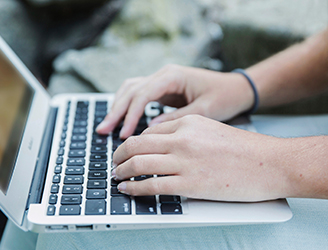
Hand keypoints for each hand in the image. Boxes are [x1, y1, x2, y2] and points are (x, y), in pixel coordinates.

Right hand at [96, 64, 253, 137]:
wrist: (236, 88)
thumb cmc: (224, 97)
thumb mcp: (205, 110)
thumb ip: (177, 119)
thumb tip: (150, 130)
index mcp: (173, 76)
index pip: (143, 94)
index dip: (130, 114)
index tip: (123, 134)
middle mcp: (163, 74)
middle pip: (130, 90)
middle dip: (115, 111)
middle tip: (103, 131)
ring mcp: (161, 80)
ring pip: (130, 89)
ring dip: (117, 107)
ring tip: (106, 127)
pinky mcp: (162, 88)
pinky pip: (137, 94)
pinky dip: (126, 105)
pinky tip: (120, 118)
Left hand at [112, 115, 289, 201]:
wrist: (270, 163)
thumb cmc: (242, 148)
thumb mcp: (208, 129)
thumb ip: (182, 134)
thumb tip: (156, 146)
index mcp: (187, 122)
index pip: (147, 132)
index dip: (130, 143)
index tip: (124, 152)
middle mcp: (182, 139)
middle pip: (135, 144)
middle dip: (118, 155)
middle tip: (113, 164)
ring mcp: (185, 162)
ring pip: (138, 164)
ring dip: (121, 172)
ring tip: (116, 177)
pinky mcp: (190, 184)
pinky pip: (151, 186)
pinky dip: (133, 189)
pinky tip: (127, 190)